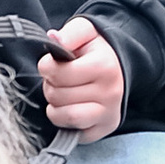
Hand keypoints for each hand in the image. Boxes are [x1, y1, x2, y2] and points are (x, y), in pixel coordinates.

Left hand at [37, 16, 124, 138]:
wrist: (118, 68)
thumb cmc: (95, 51)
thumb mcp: (85, 32)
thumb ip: (70, 33)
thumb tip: (54, 38)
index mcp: (104, 66)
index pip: (56, 73)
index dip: (46, 67)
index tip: (53, 63)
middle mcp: (110, 92)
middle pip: (56, 95)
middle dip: (51, 85)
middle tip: (60, 79)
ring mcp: (108, 113)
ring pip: (63, 116)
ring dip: (55, 105)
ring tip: (63, 93)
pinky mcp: (103, 129)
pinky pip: (71, 131)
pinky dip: (63, 121)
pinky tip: (70, 107)